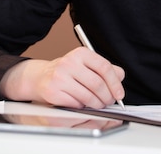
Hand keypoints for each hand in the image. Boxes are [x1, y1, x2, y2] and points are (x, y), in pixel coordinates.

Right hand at [0, 47, 124, 108]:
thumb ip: (106, 69)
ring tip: (98, 105)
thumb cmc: (68, 72)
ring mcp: (59, 77)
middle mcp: (69, 63)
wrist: (40, 77)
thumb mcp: (86, 65)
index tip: (119, 94)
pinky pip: (75, 104)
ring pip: (88, 96)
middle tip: (109, 103)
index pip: (104, 67)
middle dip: (107, 97)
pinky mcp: (52, 91)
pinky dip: (82, 108)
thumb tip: (120, 77)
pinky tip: (82, 105)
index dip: (115, 83)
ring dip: (97, 105)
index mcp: (81, 53)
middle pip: (97, 84)